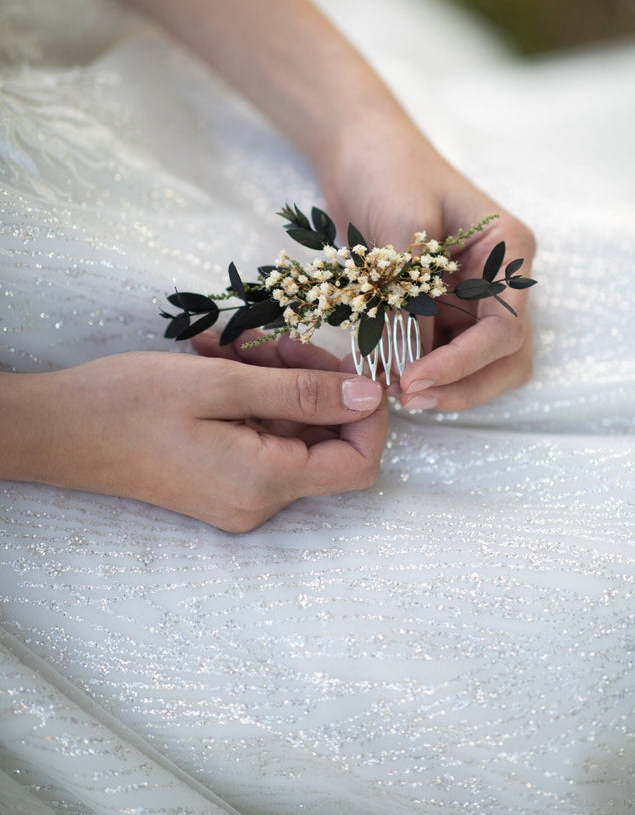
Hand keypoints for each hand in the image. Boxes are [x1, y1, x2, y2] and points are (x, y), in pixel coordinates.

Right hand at [4, 340, 386, 531]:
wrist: (55, 430)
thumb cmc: (130, 403)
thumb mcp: (224, 385)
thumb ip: (303, 393)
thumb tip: (372, 396)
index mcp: (265, 483)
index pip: (359, 462)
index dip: (367, 412)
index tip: (346, 362)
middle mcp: (258, 501)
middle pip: (324, 440)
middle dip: (311, 380)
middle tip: (272, 341)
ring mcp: (238, 494)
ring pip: (290, 430)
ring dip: (275, 379)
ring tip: (234, 347)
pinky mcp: (219, 480)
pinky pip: (259, 434)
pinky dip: (250, 394)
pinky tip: (217, 360)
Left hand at [319, 130, 535, 411]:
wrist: (358, 149)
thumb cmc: (389, 169)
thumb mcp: (402, 224)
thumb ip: (410, 292)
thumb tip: (408, 360)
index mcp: (509, 253)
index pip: (505, 329)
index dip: (464, 364)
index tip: (414, 380)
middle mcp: (500, 280)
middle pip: (507, 358)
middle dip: (463, 386)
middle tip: (408, 397)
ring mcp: (472, 296)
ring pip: (480, 364)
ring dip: (444, 385)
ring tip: (393, 390)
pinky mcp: (442, 306)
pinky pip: (441, 351)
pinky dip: (417, 368)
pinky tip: (381, 372)